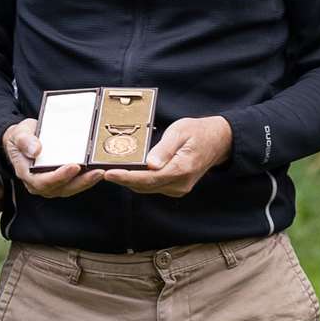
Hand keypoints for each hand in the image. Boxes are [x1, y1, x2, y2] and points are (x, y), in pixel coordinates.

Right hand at [3, 118, 104, 198]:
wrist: (24, 139)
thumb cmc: (21, 137)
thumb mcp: (19, 134)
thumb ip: (25, 141)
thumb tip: (36, 150)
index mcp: (27, 174)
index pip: (43, 181)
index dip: (59, 176)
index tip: (74, 166)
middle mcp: (39, 183)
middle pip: (61, 188)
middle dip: (80, 181)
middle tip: (97, 172)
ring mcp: (51, 183)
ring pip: (71, 187)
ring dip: (87, 181)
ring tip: (101, 172)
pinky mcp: (61, 180)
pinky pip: (75, 182)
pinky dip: (87, 178)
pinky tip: (99, 170)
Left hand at [101, 116, 231, 197]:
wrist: (218, 141)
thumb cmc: (198, 132)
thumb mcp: (180, 132)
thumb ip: (165, 149)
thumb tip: (150, 165)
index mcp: (181, 169)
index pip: (148, 178)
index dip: (126, 177)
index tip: (108, 173)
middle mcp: (180, 184)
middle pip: (145, 186)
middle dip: (122, 180)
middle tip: (101, 171)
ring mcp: (178, 188)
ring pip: (147, 188)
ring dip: (129, 181)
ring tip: (110, 171)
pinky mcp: (176, 188)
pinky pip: (153, 186)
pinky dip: (139, 180)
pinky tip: (127, 171)